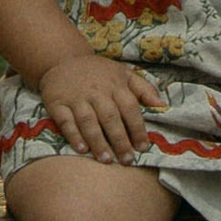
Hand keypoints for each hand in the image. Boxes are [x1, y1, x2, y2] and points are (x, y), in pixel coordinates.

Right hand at [36, 51, 158, 162]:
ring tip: (106, 160)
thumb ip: (144, 89)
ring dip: (98, 141)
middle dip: (120, 140)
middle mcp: (97, 92)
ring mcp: (77, 98)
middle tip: (127, 160)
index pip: (130, 108)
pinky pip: (65, 121)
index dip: (137, 129)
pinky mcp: (57, 103)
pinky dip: (74, 135)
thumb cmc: (99, 73)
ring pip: (88, 121)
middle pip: (110, 118)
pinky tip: (82, 149)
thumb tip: (162, 105)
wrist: (63, 60)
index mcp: (116, 85)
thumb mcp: (124, 73)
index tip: (143, 147)